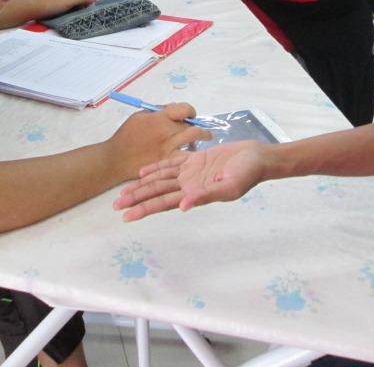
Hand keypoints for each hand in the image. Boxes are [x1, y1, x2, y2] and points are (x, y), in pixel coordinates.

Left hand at [32, 0, 95, 19]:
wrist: (38, 9)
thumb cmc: (53, 4)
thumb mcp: (69, 2)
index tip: (89, 7)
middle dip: (86, 1)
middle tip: (85, 11)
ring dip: (81, 4)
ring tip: (80, 12)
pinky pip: (75, 1)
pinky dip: (76, 6)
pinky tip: (75, 11)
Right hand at [108, 103, 210, 180]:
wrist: (116, 158)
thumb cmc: (126, 136)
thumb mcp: (139, 116)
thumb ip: (158, 111)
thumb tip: (174, 108)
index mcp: (159, 117)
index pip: (184, 109)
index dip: (190, 111)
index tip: (190, 115)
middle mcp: (166, 131)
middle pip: (191, 125)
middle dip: (198, 125)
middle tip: (201, 128)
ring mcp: (168, 147)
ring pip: (194, 138)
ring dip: (202, 136)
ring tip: (206, 137)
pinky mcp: (167, 161)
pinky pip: (186, 156)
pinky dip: (193, 153)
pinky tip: (195, 154)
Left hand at [114, 140, 269, 220]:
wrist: (258, 157)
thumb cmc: (247, 173)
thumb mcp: (229, 187)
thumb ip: (206, 196)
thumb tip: (183, 207)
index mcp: (195, 195)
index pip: (163, 203)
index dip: (144, 209)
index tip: (126, 216)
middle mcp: (189, 186)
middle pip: (156, 193)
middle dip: (136, 199)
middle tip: (115, 205)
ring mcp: (191, 174)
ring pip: (160, 181)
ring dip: (141, 186)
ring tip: (123, 193)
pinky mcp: (195, 161)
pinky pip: (171, 165)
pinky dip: (156, 168)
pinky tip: (142, 172)